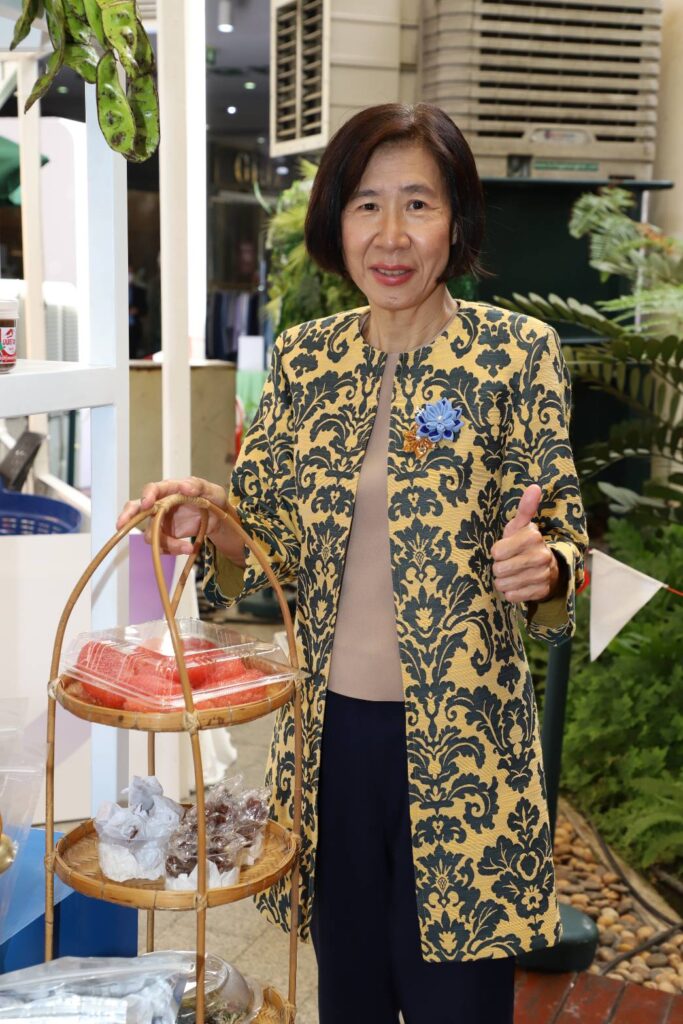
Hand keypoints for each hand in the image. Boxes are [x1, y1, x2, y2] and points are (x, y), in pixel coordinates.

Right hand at [116, 477, 244, 563]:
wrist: (218, 519)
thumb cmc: (213, 499)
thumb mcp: (213, 491)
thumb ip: (199, 486)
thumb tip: (185, 486)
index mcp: (170, 489)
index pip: (153, 489)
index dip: (147, 495)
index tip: (147, 503)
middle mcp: (160, 504)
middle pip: (136, 508)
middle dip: (127, 516)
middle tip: (121, 525)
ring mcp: (160, 521)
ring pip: (150, 534)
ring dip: (166, 543)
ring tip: (188, 548)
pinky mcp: (165, 536)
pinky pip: (159, 545)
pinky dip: (171, 550)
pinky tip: (187, 548)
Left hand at [491, 484, 559, 602]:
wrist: (546, 568)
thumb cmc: (523, 544)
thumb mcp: (520, 526)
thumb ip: (524, 508)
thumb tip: (534, 486)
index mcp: (533, 536)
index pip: (497, 551)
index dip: (496, 552)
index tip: (503, 550)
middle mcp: (541, 555)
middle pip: (499, 569)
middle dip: (498, 568)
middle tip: (507, 564)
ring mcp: (542, 575)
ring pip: (504, 584)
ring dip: (503, 581)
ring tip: (512, 574)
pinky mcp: (541, 591)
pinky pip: (512, 596)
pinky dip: (511, 593)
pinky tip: (518, 585)